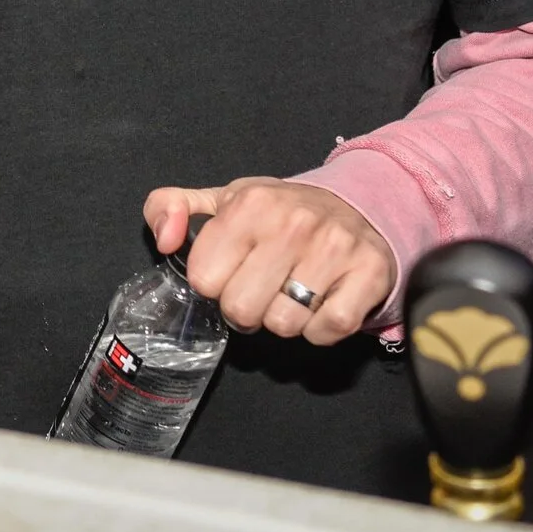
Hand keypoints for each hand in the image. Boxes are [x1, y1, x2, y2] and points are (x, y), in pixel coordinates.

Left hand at [145, 178, 396, 345]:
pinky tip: (322, 302)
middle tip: (263, 287)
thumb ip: (170, 207)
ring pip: (283, 324)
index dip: (214, 282)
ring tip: (294, 291)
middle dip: (247, 307)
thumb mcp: (222, 200)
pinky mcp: (369, 274)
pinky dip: (320, 329)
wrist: (357, 206)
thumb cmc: (279, 213)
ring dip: (285, 319)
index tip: (232, 269)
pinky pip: (326, 331)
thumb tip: (163, 240)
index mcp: (250, 203)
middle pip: (241, 309)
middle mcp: (294, 222)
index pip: (204, 279)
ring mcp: (335, 248)